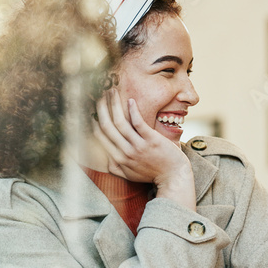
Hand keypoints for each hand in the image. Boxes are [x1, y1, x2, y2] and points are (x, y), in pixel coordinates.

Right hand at [93, 89, 195, 209]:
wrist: (173, 177)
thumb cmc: (152, 174)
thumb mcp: (130, 175)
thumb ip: (116, 168)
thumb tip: (105, 159)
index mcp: (118, 159)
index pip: (100, 136)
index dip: (94, 120)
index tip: (93, 108)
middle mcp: (125, 152)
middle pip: (107, 126)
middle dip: (101, 108)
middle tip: (100, 94)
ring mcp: (138, 146)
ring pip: (120, 122)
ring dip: (114, 104)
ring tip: (111, 91)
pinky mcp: (151, 140)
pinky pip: (138, 122)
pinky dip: (132, 110)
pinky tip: (130, 100)